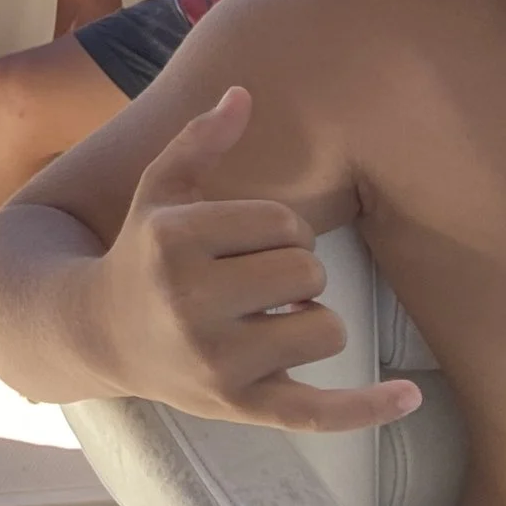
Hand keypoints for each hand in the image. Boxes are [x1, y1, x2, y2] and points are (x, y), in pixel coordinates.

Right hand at [94, 89, 421, 433]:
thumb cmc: (142, 253)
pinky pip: (319, 411)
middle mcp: (190, 301)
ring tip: (271, 320)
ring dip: (313, 320)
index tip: (252, 242)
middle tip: (260, 281)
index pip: (282, 221)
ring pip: (325, 329)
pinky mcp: (237, 405)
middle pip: (309, 271)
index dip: (284, 227)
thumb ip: (200, 141)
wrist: (96, 333)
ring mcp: (215, 360)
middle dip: (299, 270)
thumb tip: (243, 94)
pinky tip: (409, 395)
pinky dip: (367, 406)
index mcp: (174, 241)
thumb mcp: (159, 191)